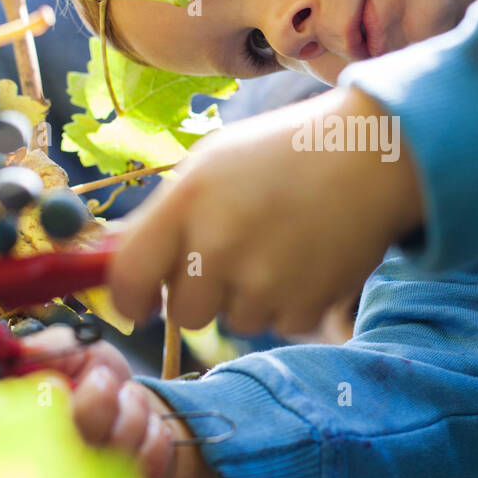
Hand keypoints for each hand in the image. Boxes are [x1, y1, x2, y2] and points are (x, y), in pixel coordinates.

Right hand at [17, 327, 224, 477]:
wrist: (132, 402)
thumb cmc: (93, 377)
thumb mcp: (73, 351)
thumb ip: (51, 347)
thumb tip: (25, 351)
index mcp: (21, 433)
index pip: (17, 434)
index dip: (42, 405)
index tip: (57, 383)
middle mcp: (49, 471)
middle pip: (70, 449)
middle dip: (99, 402)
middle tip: (105, 379)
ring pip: (114, 454)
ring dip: (132, 412)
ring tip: (129, 396)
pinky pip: (146, 465)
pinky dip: (154, 434)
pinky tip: (148, 423)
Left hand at [107, 86, 424, 335]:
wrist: (369, 156)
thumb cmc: (282, 153)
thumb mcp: (211, 165)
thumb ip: (162, 216)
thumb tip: (107, 260)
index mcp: (187, 201)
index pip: (127, 277)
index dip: (128, 298)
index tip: (140, 302)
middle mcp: (219, 243)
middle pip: (184, 311)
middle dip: (200, 294)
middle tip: (230, 257)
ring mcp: (264, 279)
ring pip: (234, 320)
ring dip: (249, 297)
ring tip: (278, 248)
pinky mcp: (305, 304)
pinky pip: (279, 324)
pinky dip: (290, 302)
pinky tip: (306, 259)